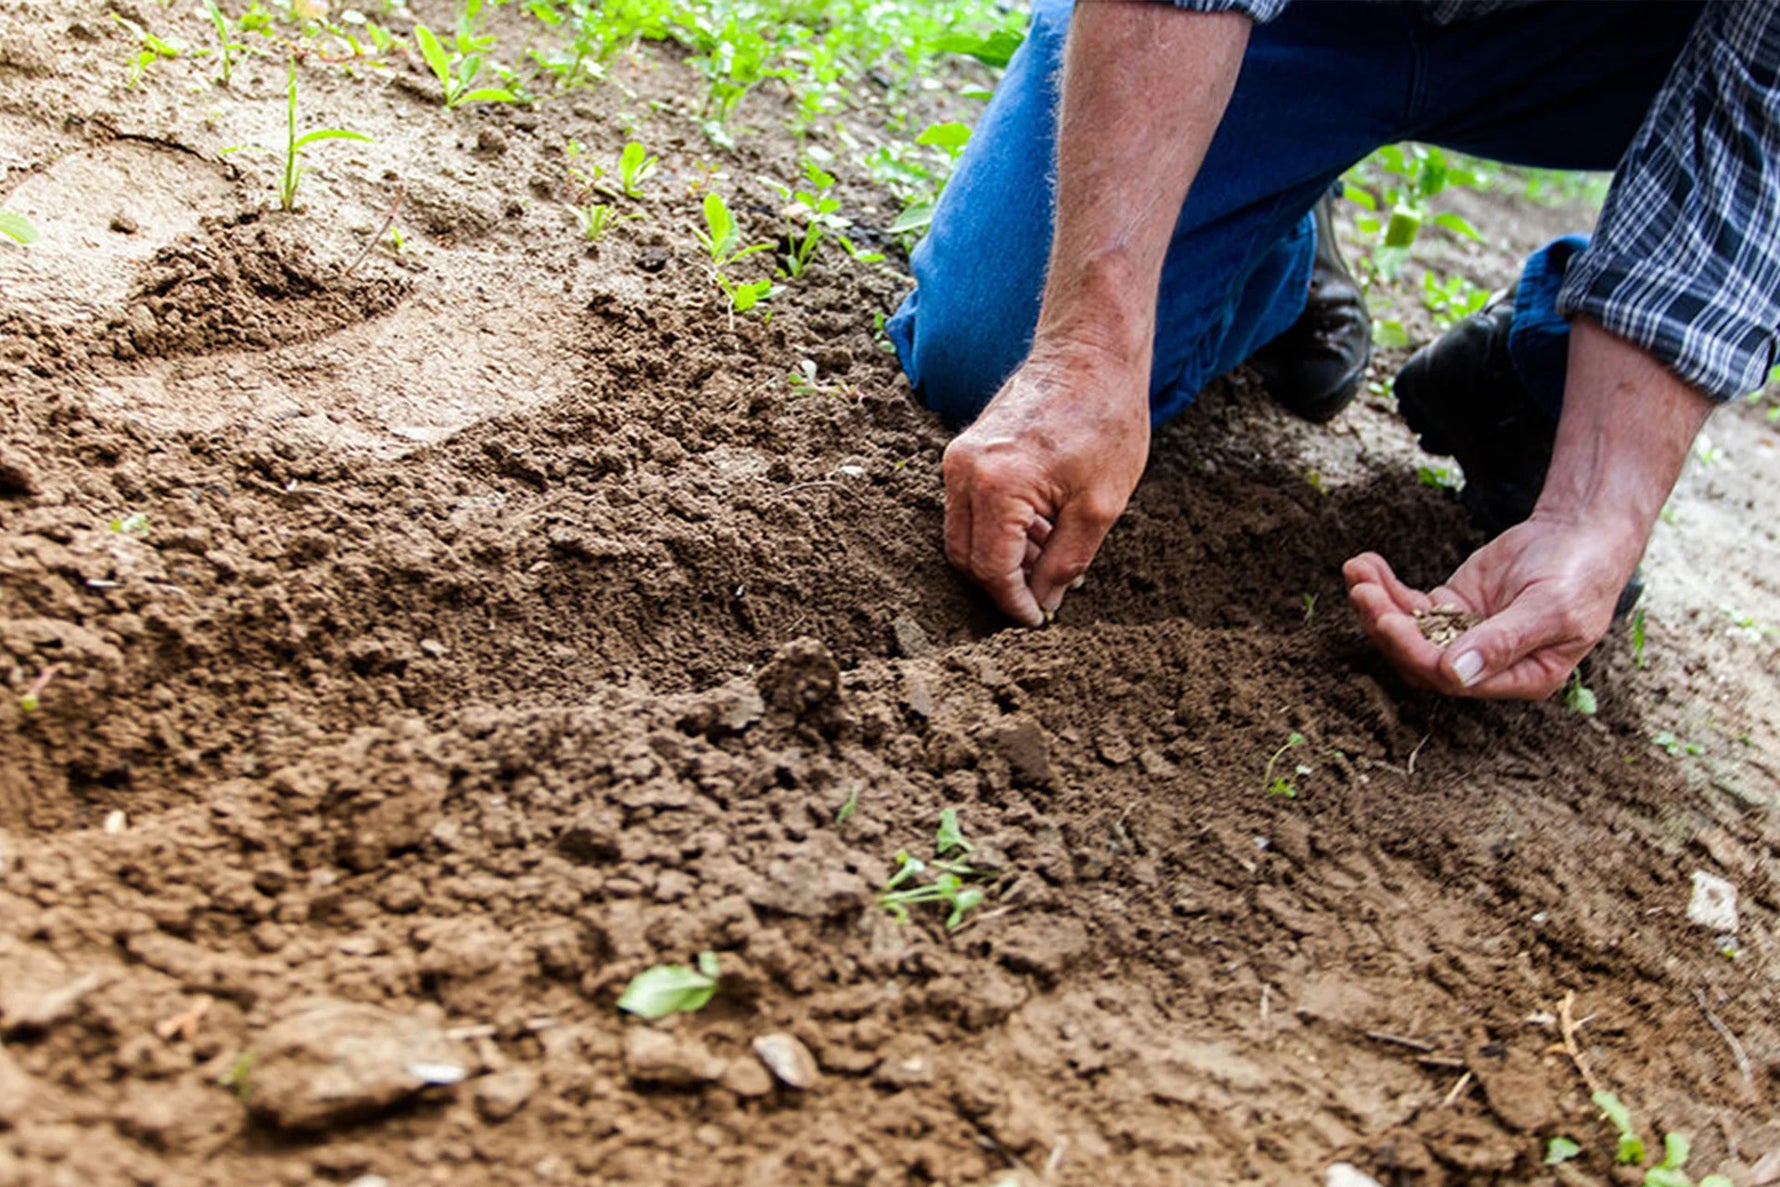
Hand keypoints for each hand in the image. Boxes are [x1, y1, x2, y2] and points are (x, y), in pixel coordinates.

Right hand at [942, 343, 1150, 626]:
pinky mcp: (964, 450)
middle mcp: (964, 471)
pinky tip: (1040, 530)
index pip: (991, 569)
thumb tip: (1044, 601)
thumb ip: (1066, 562)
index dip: (1013, 603)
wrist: (1090, 353)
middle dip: (1002, 585)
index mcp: (997, 486)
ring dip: (1001, 558)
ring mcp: (958, 458)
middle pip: (965, 557)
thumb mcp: (1100, 506)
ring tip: (1051, 558)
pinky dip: (997, 530)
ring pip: (963, 535)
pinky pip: (968, 508)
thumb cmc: (1104, 420)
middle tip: (1043, 598)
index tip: (1038, 620)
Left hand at [1343, 512, 1644, 698]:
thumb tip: (1455, 676)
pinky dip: (1386, 587)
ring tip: (1357, 571)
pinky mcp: (1451, 607)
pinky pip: (1410, 604)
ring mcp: (1464, 635)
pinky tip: (1365, 564)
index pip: (1453, 679)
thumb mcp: (1551, 609)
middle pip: (1420, 658)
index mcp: (1518, 678)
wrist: (1582, 533)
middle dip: (1387, 626)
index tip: (1389, 620)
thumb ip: (1504, 642)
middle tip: (1362, 592)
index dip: (1416, 653)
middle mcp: (1485, 665)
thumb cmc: (1580, 575)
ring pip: (1409, 631)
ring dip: (1378, 604)